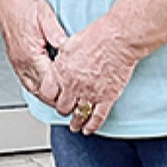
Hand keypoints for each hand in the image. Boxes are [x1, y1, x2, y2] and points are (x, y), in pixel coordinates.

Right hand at [0, 0, 66, 107]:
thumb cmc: (25, 5)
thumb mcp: (46, 16)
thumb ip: (57, 35)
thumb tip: (69, 49)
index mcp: (30, 54)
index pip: (49, 83)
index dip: (64, 91)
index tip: (76, 92)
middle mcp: (22, 62)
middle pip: (42, 92)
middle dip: (58, 98)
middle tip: (74, 100)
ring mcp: (18, 64)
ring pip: (34, 91)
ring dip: (49, 95)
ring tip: (64, 97)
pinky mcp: (16, 62)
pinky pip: (28, 83)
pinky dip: (40, 88)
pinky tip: (49, 86)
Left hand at [52, 16, 138, 134]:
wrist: (118, 39)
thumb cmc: (96, 36)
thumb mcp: (69, 43)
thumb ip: (62, 57)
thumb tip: (58, 60)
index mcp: (62, 71)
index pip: (48, 92)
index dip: (50, 96)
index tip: (52, 97)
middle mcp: (73, 86)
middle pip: (62, 106)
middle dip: (63, 108)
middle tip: (65, 109)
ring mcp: (90, 93)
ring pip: (78, 115)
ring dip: (75, 122)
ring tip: (74, 125)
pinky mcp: (107, 97)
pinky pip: (96, 117)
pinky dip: (92, 126)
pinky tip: (88, 130)